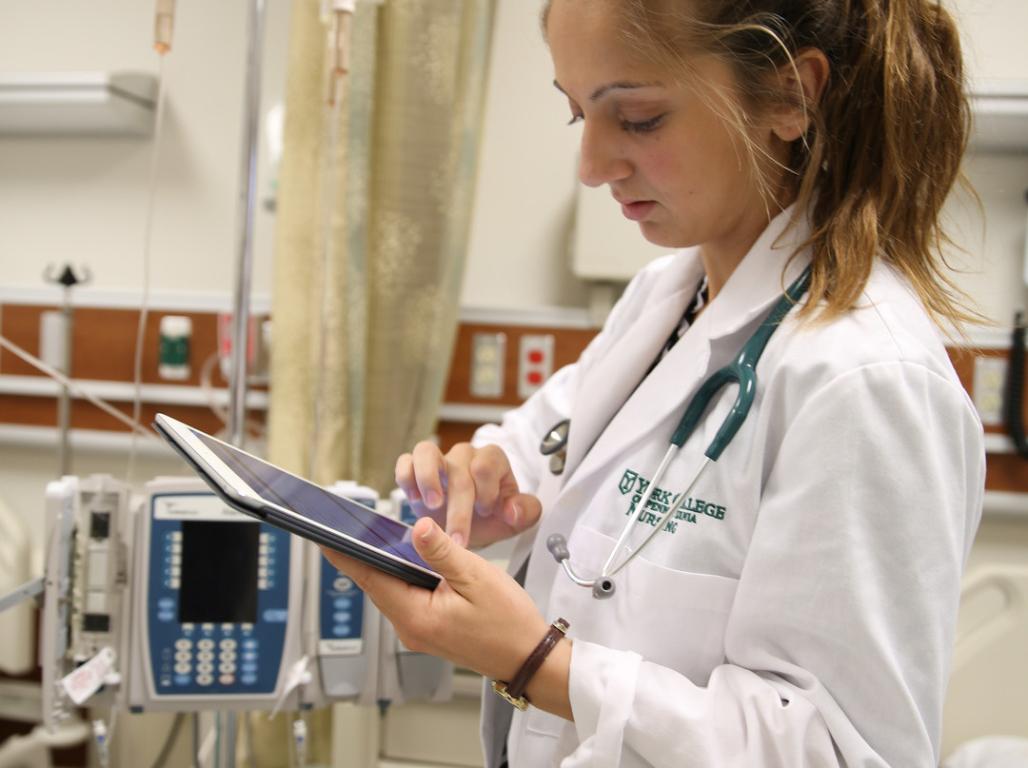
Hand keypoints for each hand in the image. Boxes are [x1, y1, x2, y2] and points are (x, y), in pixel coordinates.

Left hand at [322, 517, 571, 718]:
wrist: (528, 659)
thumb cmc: (508, 623)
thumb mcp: (476, 577)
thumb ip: (442, 551)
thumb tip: (416, 527)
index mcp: (416, 616)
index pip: (371, 578)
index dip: (346, 554)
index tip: (325, 535)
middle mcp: (410, 628)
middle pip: (376, 585)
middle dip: (361, 556)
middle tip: (347, 526)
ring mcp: (419, 632)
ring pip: (391, 591)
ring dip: (382, 566)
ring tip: (370, 537)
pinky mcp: (430, 630)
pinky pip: (406, 599)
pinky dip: (401, 578)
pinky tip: (405, 561)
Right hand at [395, 441, 541, 548]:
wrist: (466, 526)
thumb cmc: (489, 518)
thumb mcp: (514, 519)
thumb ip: (526, 512)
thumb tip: (512, 510)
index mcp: (492, 461)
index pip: (487, 465)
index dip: (486, 491)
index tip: (486, 513)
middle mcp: (464, 455)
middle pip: (459, 470)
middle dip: (459, 508)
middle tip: (458, 537)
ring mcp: (438, 458)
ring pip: (427, 451)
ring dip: (428, 478)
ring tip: (432, 505)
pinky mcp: (414, 467)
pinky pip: (405, 461)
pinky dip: (407, 478)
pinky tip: (414, 500)